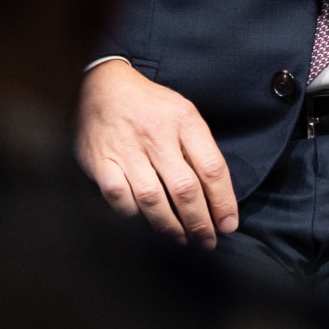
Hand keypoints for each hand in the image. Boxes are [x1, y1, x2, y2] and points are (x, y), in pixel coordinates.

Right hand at [78, 57, 238, 245]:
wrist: (102, 85)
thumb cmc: (150, 106)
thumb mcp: (184, 114)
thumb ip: (199, 148)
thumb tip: (218, 195)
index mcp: (185, 121)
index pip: (212, 168)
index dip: (223, 202)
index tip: (228, 225)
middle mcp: (157, 135)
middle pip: (185, 188)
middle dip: (199, 222)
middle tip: (207, 242)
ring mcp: (126, 149)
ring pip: (152, 198)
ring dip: (169, 226)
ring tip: (181, 240)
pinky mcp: (100, 161)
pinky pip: (118, 197)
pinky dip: (132, 215)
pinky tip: (144, 223)